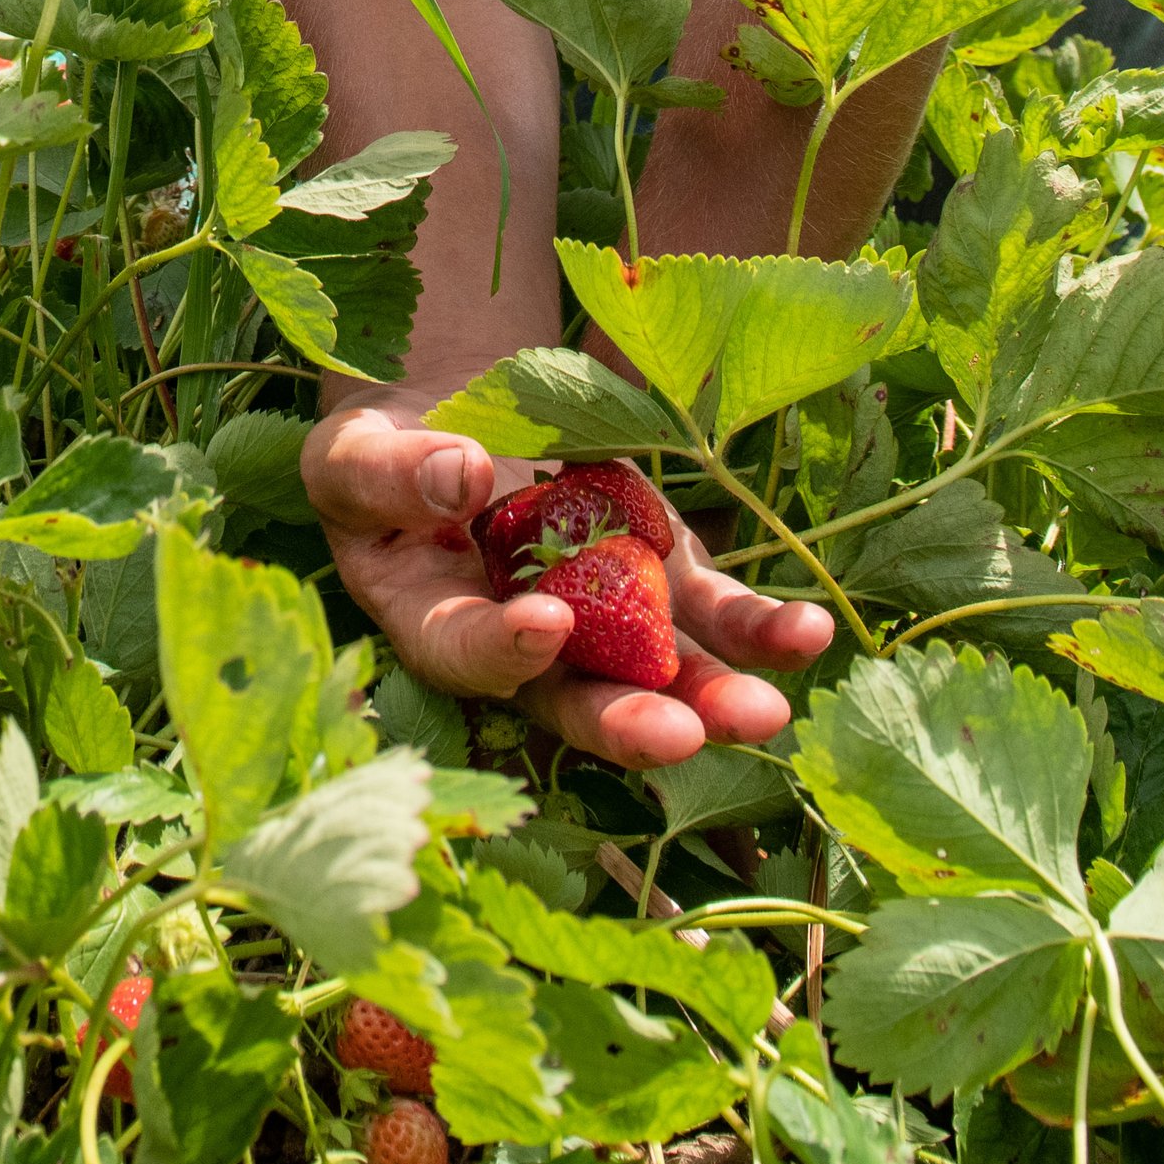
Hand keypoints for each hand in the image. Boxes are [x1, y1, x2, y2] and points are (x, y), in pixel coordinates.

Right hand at [300, 386, 833, 768]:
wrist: (449, 427)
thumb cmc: (380, 457)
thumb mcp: (356, 456)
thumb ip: (393, 473)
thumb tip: (464, 473)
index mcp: (430, 623)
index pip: (463, 651)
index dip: (501, 649)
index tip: (543, 624)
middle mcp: (522, 646)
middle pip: (574, 699)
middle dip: (628, 722)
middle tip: (680, 736)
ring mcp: (599, 618)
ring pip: (659, 673)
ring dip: (715, 696)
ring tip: (769, 709)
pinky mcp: (656, 576)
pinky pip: (710, 613)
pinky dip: (757, 628)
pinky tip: (807, 634)